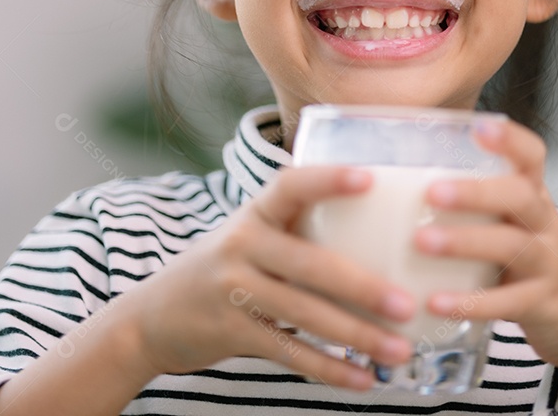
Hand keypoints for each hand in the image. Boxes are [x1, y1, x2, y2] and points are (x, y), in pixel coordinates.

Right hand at [122, 166, 415, 389]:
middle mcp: (240, 245)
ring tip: (399, 351)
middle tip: (407, 304)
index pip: (291, 186)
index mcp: (255, 213)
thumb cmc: (225, 268)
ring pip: (304, 314)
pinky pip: (287, 352)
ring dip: (356, 336)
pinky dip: (328, 368)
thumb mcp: (251, 236)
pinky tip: (363, 379)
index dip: (329, 179)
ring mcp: (231, 289)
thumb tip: (385, 236)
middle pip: (310, 264)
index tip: (370, 178)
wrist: (150, 317)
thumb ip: (299, 231)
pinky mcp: (229, 331)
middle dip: (363, 287)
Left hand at [414, 118, 557, 390]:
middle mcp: (543, 223)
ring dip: (464, 241)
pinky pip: (506, 302)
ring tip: (420, 242)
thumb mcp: (513, 221)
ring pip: (511, 246)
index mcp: (533, 196)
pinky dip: (470, 302)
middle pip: (519, 197)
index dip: (510, 140)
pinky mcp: (541, 303)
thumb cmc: (530, 257)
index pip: (532, 156)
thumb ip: (474, 200)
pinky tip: (434, 302)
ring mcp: (546, 263)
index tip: (479, 127)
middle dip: (476, 193)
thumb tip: (399, 176)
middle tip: (431, 192)